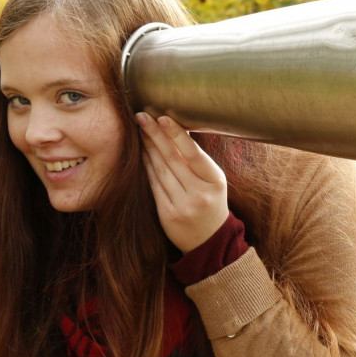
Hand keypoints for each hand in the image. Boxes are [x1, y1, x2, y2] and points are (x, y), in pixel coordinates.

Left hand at [136, 112, 228, 252]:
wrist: (210, 240)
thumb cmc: (211, 202)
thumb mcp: (214, 181)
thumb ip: (198, 160)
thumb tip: (178, 129)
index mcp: (215, 181)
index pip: (193, 154)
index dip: (177, 135)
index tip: (162, 118)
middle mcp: (199, 194)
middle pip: (173, 159)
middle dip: (156, 135)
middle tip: (142, 116)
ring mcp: (183, 206)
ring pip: (161, 171)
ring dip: (148, 148)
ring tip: (140, 130)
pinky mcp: (168, 215)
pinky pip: (154, 185)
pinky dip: (146, 167)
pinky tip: (141, 153)